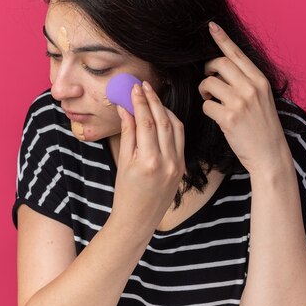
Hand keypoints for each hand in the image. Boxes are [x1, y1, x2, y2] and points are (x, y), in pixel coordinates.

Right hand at [111, 81, 185, 233]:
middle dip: (153, 100)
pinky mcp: (182, 166)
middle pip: (162, 120)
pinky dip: (172, 123)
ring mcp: (178, 164)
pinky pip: (180, 138)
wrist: (138, 219)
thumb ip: (128, 132)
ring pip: (175, 127)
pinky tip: (162, 115)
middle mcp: (167, 161)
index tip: (135, 88)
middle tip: (144, 86)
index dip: (140, 102)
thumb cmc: (126, 192)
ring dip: (164, 109)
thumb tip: (126, 108)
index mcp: (149, 161)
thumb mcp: (123, 161)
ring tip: (152, 97)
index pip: (146, 122)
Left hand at [198, 22, 293, 176]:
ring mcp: (240, 102)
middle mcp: (251, 87)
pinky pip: (206, 105)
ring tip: (212, 100)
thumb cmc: (263, 127)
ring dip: (204, 90)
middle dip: (207, 70)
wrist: (270, 154)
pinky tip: (215, 116)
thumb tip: (222, 69)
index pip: (237, 53)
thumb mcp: (262, 98)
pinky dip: (207, 109)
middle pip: (218, 63)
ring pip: (208, 83)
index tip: (211, 26)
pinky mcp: (229, 118)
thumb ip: (247, 82)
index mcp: (260, 80)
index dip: (221, 38)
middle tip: (208, 81)